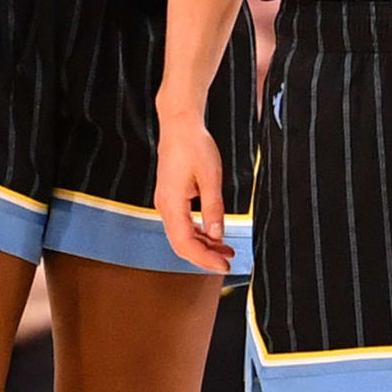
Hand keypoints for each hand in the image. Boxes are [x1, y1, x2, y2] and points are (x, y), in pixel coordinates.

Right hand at [156, 112, 233, 272]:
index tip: (223, 266)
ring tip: (226, 251)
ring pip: (181, 235)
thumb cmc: (194, 145)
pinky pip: (182, 224)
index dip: (204, 259)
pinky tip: (214, 235)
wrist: (179, 125)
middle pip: (181, 244)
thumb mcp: (211, 177)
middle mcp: (164, 206)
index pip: (186, 243)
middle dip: (204, 257)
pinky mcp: (171, 198)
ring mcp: (166, 203)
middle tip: (227, 263)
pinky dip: (198, 233)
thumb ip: (214, 208)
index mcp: (172, 203)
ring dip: (203, 246)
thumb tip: (218, 235)